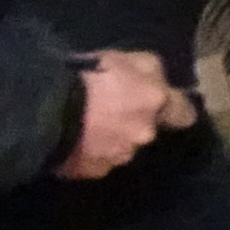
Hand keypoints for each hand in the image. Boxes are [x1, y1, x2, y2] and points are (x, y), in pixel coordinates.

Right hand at [55, 48, 193, 180]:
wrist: (45, 113)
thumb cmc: (85, 77)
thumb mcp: (120, 56)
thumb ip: (145, 68)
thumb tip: (155, 78)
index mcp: (155, 102)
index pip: (184, 114)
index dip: (175, 110)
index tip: (165, 106)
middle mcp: (144, 134)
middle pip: (146, 131)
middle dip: (131, 123)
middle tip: (107, 110)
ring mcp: (119, 157)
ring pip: (121, 148)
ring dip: (109, 139)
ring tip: (84, 127)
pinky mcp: (93, 172)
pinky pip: (96, 161)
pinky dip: (88, 153)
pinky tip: (71, 141)